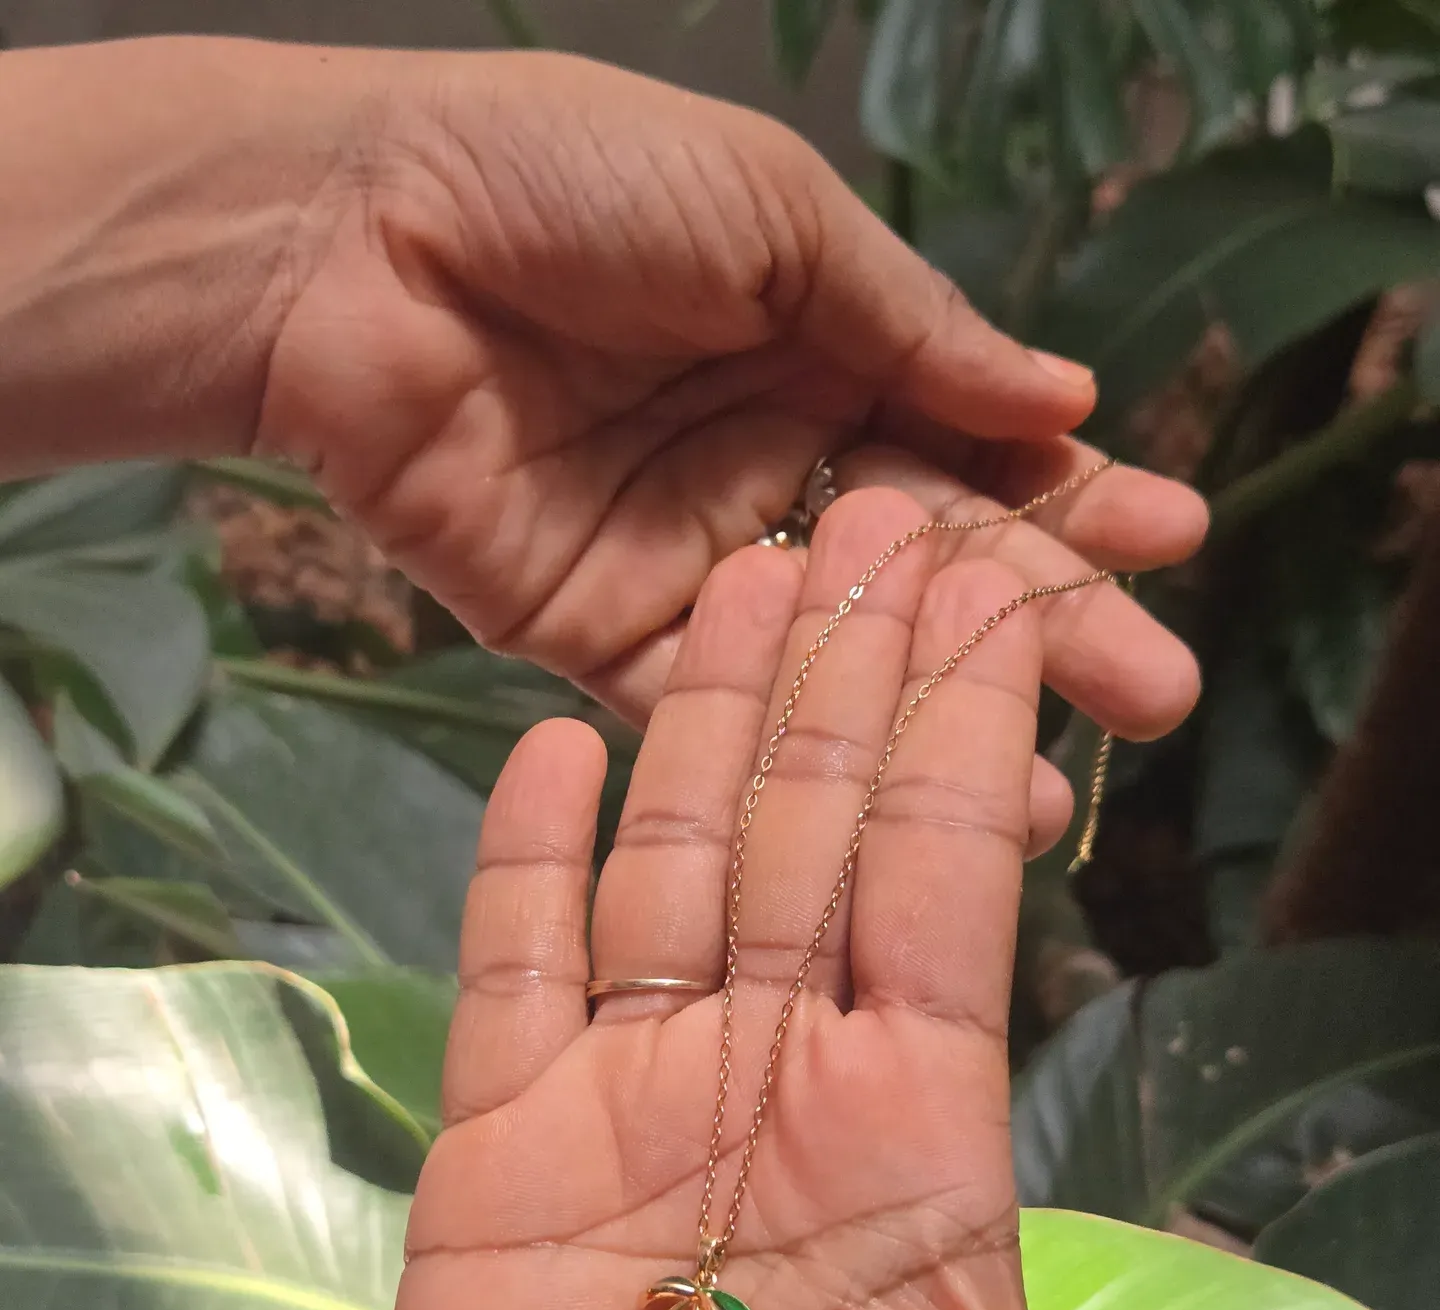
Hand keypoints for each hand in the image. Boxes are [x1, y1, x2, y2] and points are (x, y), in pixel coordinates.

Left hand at [260, 48, 1205, 722]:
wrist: (352, 243)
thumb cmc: (567, 186)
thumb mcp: (768, 218)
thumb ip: (906, 322)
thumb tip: (1060, 393)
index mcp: (820, 354)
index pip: (967, 444)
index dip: (1065, 492)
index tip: (1170, 536)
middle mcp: (769, 469)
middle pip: (922, 571)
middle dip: (1039, 627)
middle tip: (1151, 695)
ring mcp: (688, 564)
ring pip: (834, 656)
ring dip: (935, 724)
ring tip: (1043, 795)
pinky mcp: (596, 636)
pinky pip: (711, 707)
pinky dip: (795, 755)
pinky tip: (890, 807)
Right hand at [389, 492, 1439, 1309]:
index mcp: (917, 1134)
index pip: (947, 881)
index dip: (968, 730)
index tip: (991, 582)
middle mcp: (778, 1084)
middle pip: (813, 834)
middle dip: (842, 671)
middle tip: (868, 507)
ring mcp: (630, 1103)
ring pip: (671, 867)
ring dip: (698, 721)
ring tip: (728, 578)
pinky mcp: (499, 1149)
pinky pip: (512, 969)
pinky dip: (526, 859)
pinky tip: (550, 742)